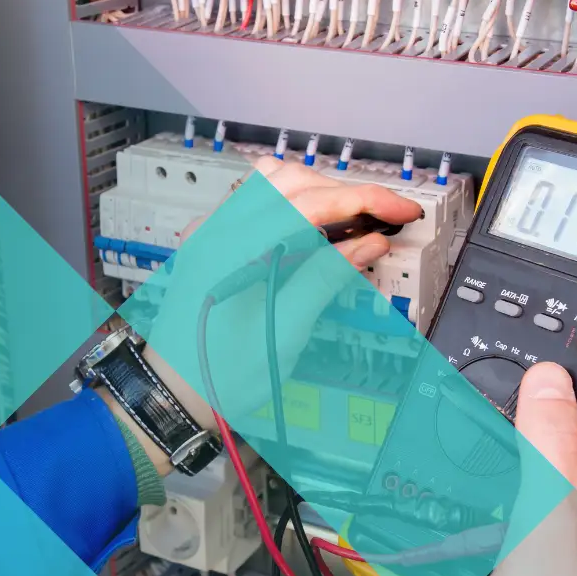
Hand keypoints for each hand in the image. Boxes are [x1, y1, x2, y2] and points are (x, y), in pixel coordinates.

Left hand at [117, 156, 423, 474]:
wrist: (175, 394)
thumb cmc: (223, 376)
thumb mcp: (285, 331)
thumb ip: (326, 277)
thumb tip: (369, 242)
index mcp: (233, 249)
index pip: (309, 202)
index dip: (363, 200)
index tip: (401, 211)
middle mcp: (216, 230)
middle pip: (292, 181)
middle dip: (345, 193)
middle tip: (386, 218)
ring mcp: (210, 232)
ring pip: (272, 183)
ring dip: (319, 192)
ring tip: (355, 220)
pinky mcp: (212, 242)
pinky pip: (255, 202)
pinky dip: (292, 203)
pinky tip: (316, 227)